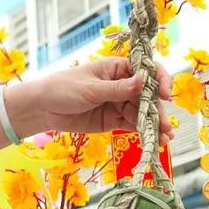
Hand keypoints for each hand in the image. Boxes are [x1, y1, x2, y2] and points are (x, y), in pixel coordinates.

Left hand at [21, 57, 174, 142]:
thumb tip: (143, 81)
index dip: (159, 81)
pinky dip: (144, 132)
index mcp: (117, 68)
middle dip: (158, 110)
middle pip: (147, 96)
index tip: (165, 94)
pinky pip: (132, 125)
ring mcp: (118, 103)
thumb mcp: (91, 89)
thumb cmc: (63, 88)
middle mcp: (122, 84)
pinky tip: (156, 141)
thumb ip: (118, 89)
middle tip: (166, 125)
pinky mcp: (113, 120)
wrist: (42, 109)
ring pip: (142, 113)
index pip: (145, 71)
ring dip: (154, 124)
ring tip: (165, 138)